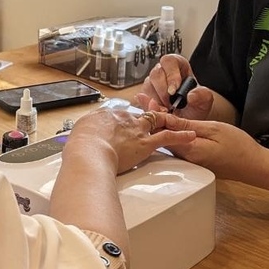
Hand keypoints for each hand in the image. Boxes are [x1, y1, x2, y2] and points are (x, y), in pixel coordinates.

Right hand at [64, 107, 195, 173]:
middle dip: (148, 115)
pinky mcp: (146, 144)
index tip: (127, 123)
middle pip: (140, 115)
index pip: (121, 116)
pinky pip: (168, 137)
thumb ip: (84, 134)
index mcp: (107, 116)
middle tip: (154, 116)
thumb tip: (82, 139)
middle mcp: (125, 119)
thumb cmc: (80, 147)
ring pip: (157, 121)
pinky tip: (190, 135)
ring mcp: (137, 130)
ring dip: (167, 121)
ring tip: (177, 121)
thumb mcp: (78, 134)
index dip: (126, 120)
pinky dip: (181, 136)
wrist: (89, 153)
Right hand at [133, 54, 213, 120]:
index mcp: (177, 65)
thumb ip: (202, 95)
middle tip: (171, 104)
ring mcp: (152, 83)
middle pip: (156, 73)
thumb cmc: (195, 105)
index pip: (169, 61)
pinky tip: (160, 112)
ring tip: (167, 110)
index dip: (170, 75)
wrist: (189, 118)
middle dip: (163, 91)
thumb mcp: (204, 100)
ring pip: (147, 86)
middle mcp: (162, 71)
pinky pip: (142, 98)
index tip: (174, 91)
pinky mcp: (145, 95)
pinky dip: (150, 106)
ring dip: (156, 100)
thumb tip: (191, 96)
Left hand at [155, 112, 264, 181]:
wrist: (253, 165)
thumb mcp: (213, 128)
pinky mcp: (194, 163)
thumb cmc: (238, 145)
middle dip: (153, 120)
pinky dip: (170, 135)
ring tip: (152, 109)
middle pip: (162, 138)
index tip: (147, 100)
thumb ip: (188, 124)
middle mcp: (185, 159)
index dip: (154, 115)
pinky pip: (177, 147)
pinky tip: (168, 125)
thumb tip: (167, 118)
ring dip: (160, 127)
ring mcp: (190, 163)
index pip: (163, 132)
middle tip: (144, 101)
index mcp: (189, 149)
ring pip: (168, 143)